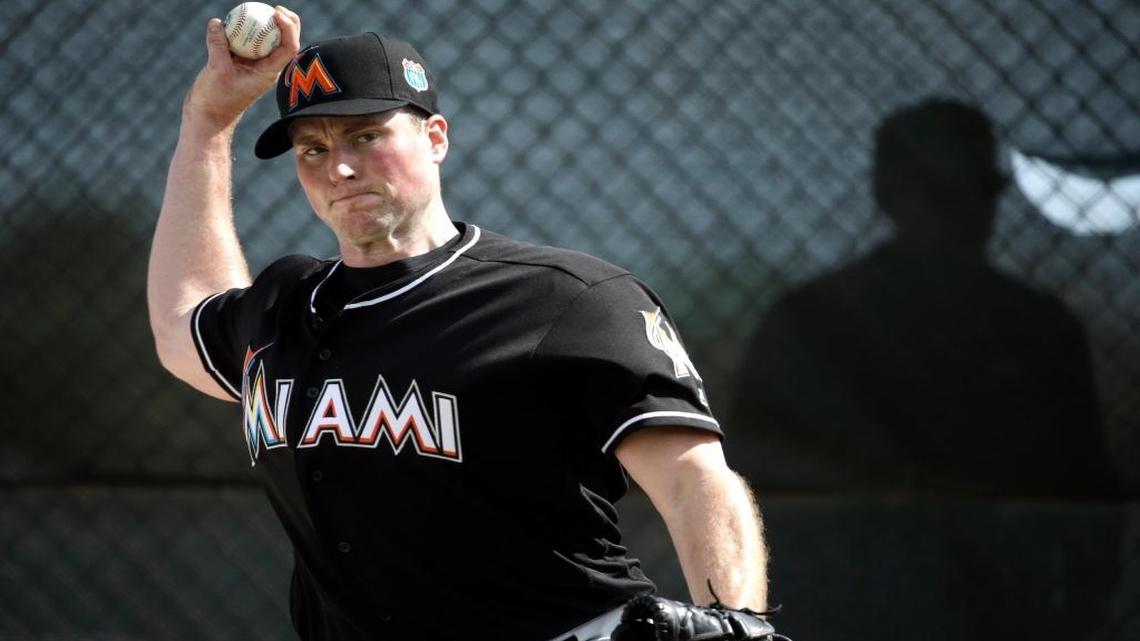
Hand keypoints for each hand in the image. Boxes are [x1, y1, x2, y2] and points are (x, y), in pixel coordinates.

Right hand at [183, 5, 300, 128]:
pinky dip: (244, 30)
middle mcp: (266, 68)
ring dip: (266, 25)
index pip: (289, 48)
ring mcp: (255, 65)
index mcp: (269, 73)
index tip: (276, 13)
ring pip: (267, 41)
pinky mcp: (241, 63)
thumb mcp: (216, 70)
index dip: (289, 28)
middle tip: (275, 8)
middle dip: (286, 22)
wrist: (208, 117)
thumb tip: (217, 23)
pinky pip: (247, 42)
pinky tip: (234, 19)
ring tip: (256, 9)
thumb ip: (218, 46)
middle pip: (285, 42)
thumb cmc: (215, 100)